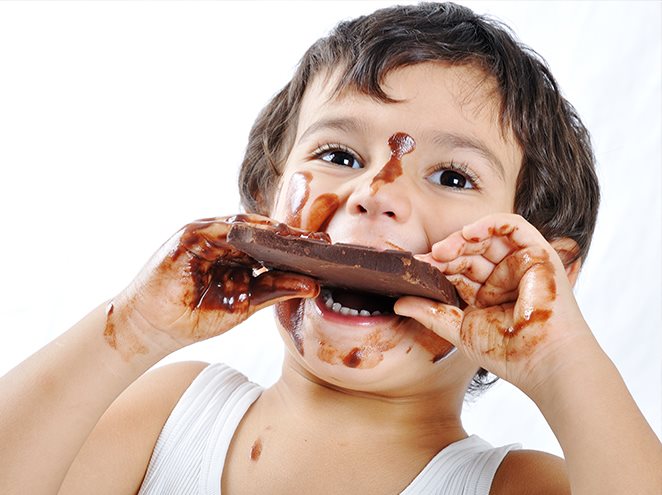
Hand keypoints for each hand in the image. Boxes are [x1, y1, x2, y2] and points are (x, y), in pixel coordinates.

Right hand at [107, 214, 318, 357]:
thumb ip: (274, 291)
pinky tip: (267, 235)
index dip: (298, 251)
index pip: (274, 251)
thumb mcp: (243, 305)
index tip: (327, 254)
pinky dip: (244, 230)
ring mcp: (208, 236)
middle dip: (293, 238)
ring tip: (300, 238)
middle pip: (265, 235)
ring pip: (247, 227)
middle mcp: (227, 245)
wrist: (152, 328)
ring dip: (274, 232)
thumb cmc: (193, 317)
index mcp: (240, 261)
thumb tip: (312, 285)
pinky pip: (221, 227)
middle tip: (323, 241)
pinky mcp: (191, 234)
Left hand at [394, 213, 593, 394]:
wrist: (544, 361)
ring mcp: (521, 264)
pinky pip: (513, 226)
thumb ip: (431, 314)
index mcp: (487, 295)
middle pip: (469, 254)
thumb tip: (398, 303)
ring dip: (461, 240)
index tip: (412, 270)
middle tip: (424, 261)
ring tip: (441, 251)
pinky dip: (489, 223)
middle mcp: (503, 277)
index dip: (435, 268)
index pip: (457, 272)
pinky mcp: (538, 253)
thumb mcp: (460, 330)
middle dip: (445, 255)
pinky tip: (468, 234)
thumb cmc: (508, 352)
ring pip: (486, 238)